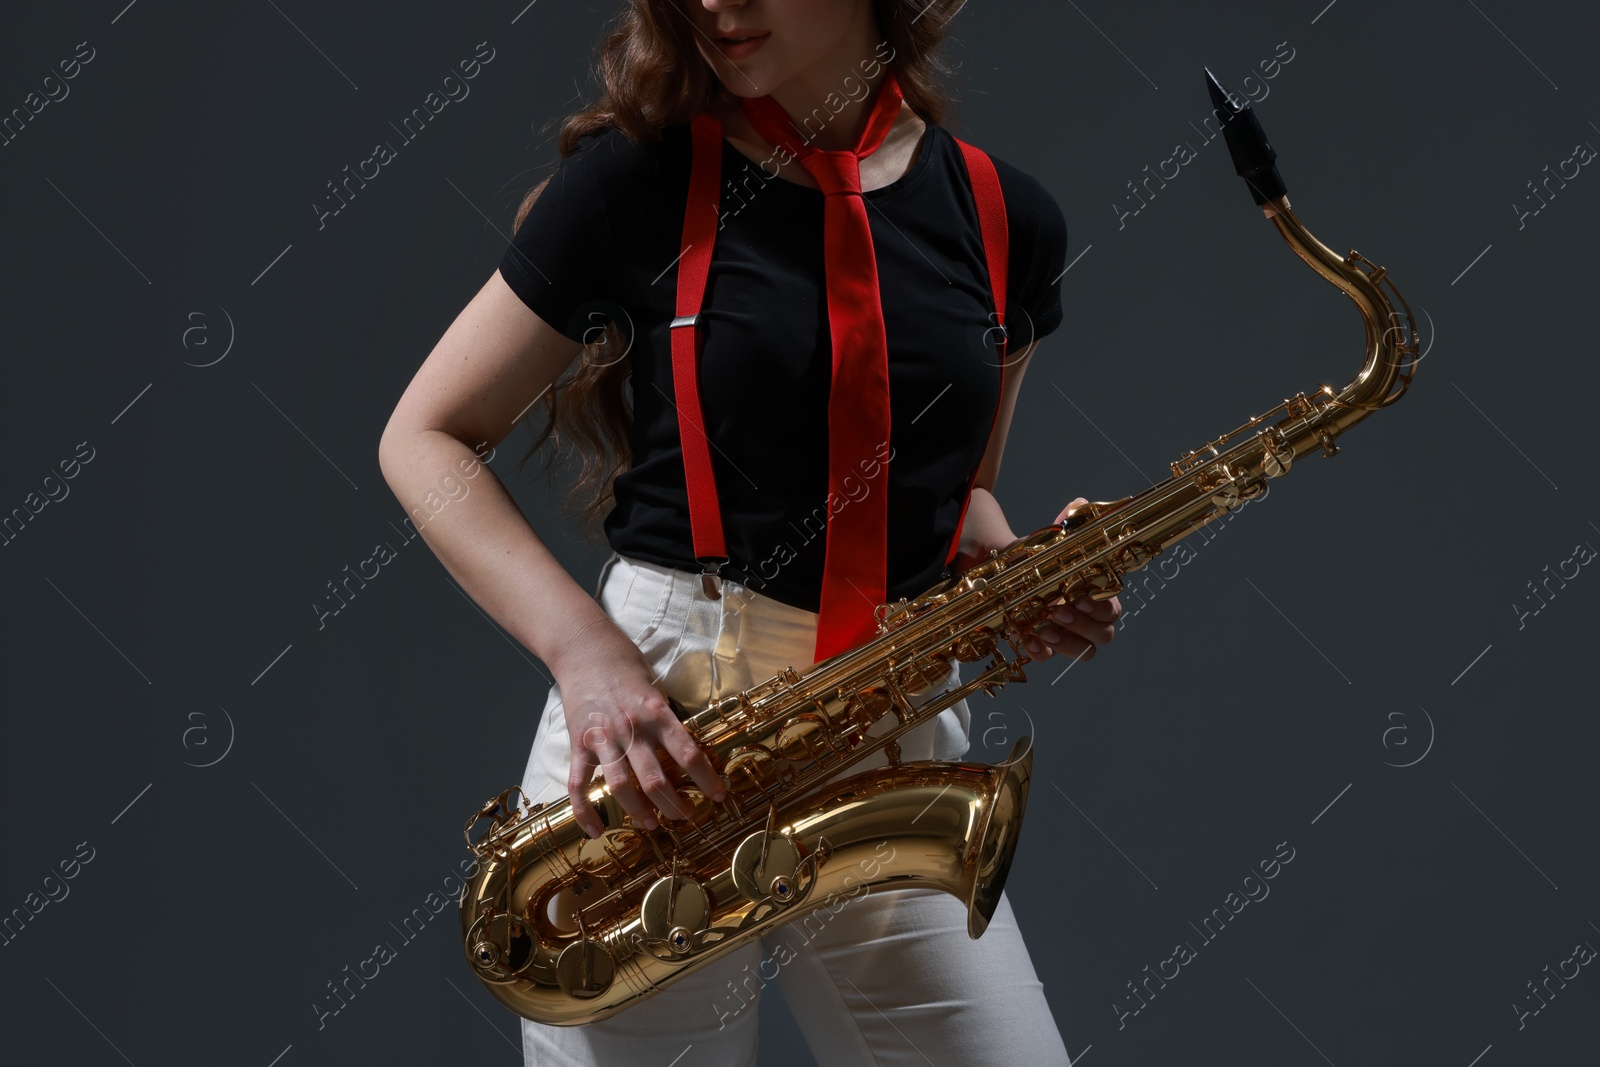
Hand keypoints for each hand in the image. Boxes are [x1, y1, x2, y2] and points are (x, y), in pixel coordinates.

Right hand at [553, 618, 727, 837]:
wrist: (585, 649)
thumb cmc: (627, 668)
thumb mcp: (658, 690)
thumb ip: (668, 721)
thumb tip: (688, 753)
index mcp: (657, 714)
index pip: (688, 754)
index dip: (706, 780)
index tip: (718, 796)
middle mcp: (631, 729)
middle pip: (656, 780)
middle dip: (674, 805)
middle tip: (686, 816)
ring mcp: (603, 738)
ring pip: (621, 787)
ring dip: (639, 812)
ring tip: (653, 824)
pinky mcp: (578, 743)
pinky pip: (579, 786)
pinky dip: (586, 812)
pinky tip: (597, 831)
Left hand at [1018, 496, 1121, 662]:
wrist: (1000, 573)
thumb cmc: (1032, 560)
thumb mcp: (1046, 543)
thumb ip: (1064, 528)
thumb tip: (1078, 504)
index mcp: (1092, 593)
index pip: (1112, 608)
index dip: (1101, 607)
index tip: (1080, 595)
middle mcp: (1085, 617)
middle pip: (1104, 633)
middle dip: (1084, 625)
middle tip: (1058, 611)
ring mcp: (1066, 635)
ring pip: (1085, 652)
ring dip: (1067, 644)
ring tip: (1043, 629)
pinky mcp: (1043, 647)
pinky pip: (1050, 659)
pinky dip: (1042, 654)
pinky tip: (1027, 641)